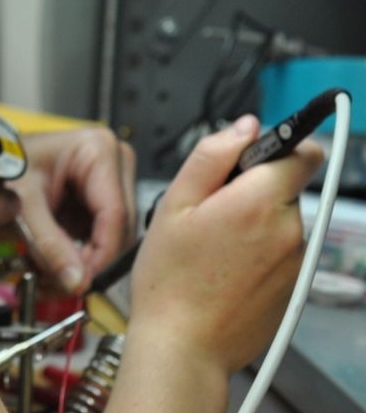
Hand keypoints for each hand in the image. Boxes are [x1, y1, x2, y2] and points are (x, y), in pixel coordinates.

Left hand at [7, 127, 136, 293]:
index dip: (101, 256)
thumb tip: (76, 283)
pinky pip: (97, 236)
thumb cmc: (2, 165)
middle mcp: (113, 162)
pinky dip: (75, 255)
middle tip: (57, 285)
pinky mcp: (97, 197)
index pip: (114, 215)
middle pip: (117, 228)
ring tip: (47, 277)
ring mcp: (107, 179)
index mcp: (98, 150)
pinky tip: (51, 264)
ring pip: (110, 237)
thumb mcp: (22, 203)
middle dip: (88, 263)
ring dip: (80, 263)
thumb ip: (49, 243)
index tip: (81, 284)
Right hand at [126, 115, 323, 376]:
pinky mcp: (295, 287)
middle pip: (285, 186)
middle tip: (208, 211)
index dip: (276, 146)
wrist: (184, 346)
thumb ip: (211, 155)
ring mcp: (297, 262)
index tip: (250, 157)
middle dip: (252, 188)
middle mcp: (290, 231)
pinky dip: (259, 250)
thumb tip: (244, 127)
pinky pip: (282, 250)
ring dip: (255, 220)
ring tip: (213, 245)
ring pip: (281, 218)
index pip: (302, 152)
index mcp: (259, 203)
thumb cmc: (170, 279)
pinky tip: (224, 267)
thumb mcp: (174, 203)